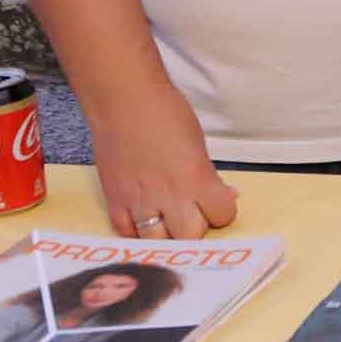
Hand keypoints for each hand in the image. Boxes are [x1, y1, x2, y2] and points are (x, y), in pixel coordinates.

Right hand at [90, 88, 236, 239]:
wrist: (123, 100)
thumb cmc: (164, 113)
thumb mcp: (198, 145)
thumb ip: (209, 176)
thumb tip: (226, 195)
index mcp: (197, 179)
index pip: (223, 215)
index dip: (221, 210)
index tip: (216, 202)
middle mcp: (169, 196)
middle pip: (190, 237)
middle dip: (194, 227)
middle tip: (191, 213)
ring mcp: (138, 201)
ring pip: (157, 242)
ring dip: (165, 233)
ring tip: (167, 218)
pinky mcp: (114, 201)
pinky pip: (126, 234)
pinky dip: (136, 231)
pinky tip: (143, 219)